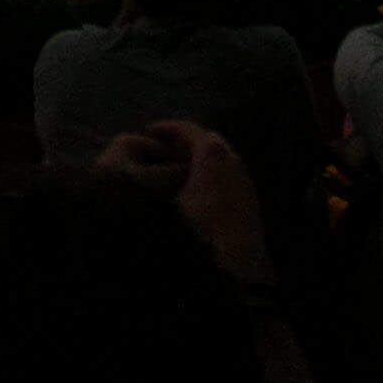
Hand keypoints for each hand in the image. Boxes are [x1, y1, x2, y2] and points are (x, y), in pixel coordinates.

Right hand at [102, 120, 273, 288]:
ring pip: (217, 158)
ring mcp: (242, 175)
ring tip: (174, 169)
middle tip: (161, 149)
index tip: (149, 131)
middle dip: (182, 142)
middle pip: (204, 140)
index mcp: (211, 152)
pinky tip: (194, 190)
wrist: (239, 255)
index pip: (187, 129)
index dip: (166, 128)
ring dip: (196, 159)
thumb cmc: (201, 224)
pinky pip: (225, 174)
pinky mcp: (248, 194)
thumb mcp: (171, 201)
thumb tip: (134, 172)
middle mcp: (231, 157)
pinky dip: (209, 174)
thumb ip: (154, 181)